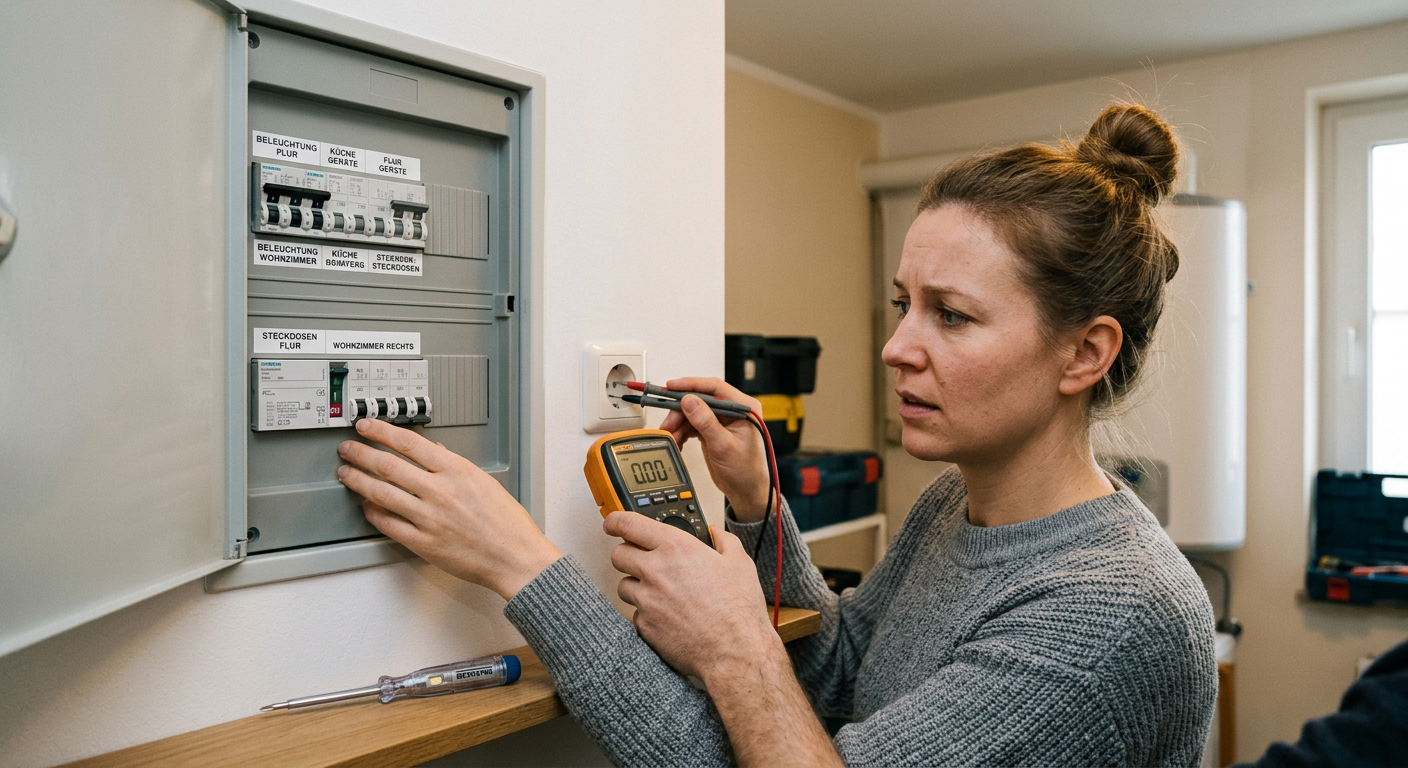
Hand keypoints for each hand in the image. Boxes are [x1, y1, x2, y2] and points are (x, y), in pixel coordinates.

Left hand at [336, 418, 561, 599]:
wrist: (515, 557)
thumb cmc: (506, 523)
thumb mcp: (484, 482)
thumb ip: (455, 465)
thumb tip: (435, 451)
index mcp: (456, 471)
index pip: (409, 443)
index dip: (382, 431)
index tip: (366, 426)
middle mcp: (439, 491)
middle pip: (388, 465)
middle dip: (361, 454)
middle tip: (347, 449)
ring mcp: (428, 518)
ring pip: (381, 493)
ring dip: (358, 481)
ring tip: (347, 474)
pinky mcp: (422, 543)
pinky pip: (387, 524)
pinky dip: (372, 513)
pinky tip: (366, 506)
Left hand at [606, 511, 780, 679]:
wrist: (734, 651)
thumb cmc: (738, 609)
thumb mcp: (739, 563)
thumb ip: (723, 540)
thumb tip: (716, 533)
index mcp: (675, 547)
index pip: (628, 524)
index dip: (616, 521)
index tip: (613, 523)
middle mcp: (655, 571)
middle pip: (618, 554)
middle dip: (628, 554)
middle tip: (643, 560)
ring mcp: (646, 600)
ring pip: (623, 585)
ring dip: (637, 585)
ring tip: (661, 592)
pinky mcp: (644, 625)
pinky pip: (635, 613)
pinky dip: (646, 613)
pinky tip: (667, 616)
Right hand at [657, 377, 771, 521]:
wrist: (745, 491)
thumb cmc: (746, 471)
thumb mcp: (724, 445)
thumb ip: (706, 422)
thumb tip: (690, 401)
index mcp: (743, 407)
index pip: (714, 388)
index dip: (691, 385)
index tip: (672, 387)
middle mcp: (732, 410)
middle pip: (699, 400)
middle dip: (681, 411)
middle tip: (668, 422)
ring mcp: (721, 420)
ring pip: (692, 412)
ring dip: (679, 423)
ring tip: (671, 436)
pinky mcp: (712, 429)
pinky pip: (692, 424)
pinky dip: (682, 431)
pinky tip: (678, 440)